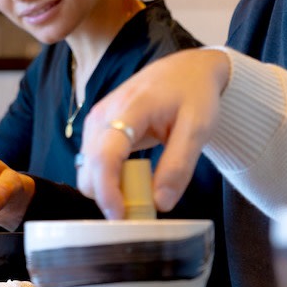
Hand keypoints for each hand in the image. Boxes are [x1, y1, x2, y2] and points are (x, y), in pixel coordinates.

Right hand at [76, 49, 229, 218]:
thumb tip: (161, 203)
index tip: (121, 217)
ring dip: (110, 188)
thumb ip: (179, 166)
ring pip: (88, 169)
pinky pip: (95, 162)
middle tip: (143, 207)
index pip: (105, 155)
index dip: (107, 190)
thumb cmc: (194, 94)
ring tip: (144, 189)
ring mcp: (98, 120)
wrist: (187, 69)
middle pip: (90, 168)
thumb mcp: (198, 129)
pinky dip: (111, 178)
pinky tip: (135, 177)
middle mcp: (104, 114)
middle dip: (110, 195)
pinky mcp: (98, 127)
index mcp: (130, 109)